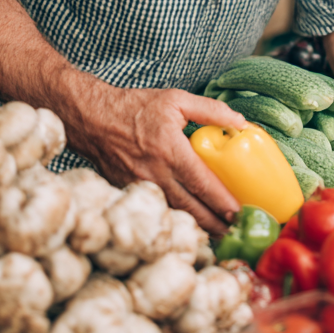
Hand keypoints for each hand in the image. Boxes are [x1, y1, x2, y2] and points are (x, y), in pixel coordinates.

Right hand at [66, 79, 247, 232]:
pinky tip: (190, 223)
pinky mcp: (130, 193)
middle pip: (192, 208)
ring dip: (198, 226)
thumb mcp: (176, 99)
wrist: (92, 119)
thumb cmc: (135, 107)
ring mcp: (142, 187)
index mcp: (170, 151)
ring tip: (219, 233)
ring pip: (176, 214)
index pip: (202, 184)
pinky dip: (176, 220)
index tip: (239, 212)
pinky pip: (159, 210)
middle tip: (235, 232)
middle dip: (215, 223)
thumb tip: (240, 123)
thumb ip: (211, 110)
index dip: (222, 201)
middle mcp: (156, 174)